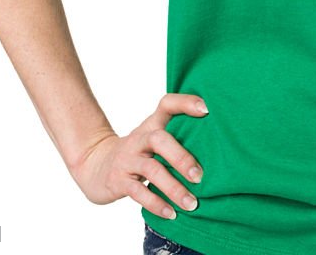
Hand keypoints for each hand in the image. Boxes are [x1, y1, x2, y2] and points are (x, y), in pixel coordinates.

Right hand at [68, 93, 208, 219]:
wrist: (96, 166)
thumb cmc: (138, 152)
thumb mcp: (153, 138)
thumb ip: (178, 136)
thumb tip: (219, 146)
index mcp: (152, 124)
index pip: (167, 104)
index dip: (186, 102)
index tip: (207, 110)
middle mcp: (140, 139)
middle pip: (159, 139)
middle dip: (181, 157)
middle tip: (200, 176)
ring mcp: (128, 159)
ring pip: (151, 170)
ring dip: (173, 188)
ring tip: (192, 203)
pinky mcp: (119, 181)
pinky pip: (138, 192)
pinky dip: (156, 204)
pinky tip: (172, 213)